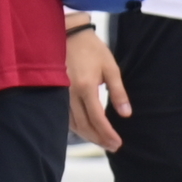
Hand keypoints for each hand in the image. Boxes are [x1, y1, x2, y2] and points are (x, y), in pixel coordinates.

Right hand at [63, 23, 125, 150]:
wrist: (68, 34)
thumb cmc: (91, 49)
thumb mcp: (110, 68)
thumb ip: (118, 92)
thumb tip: (125, 114)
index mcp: (85, 87)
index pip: (97, 118)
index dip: (107, 133)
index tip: (117, 143)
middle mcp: (70, 94)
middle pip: (84, 125)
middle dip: (99, 139)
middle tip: (113, 147)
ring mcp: (61, 94)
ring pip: (72, 123)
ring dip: (87, 135)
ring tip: (101, 142)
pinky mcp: (56, 92)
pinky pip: (65, 116)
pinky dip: (76, 127)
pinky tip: (85, 130)